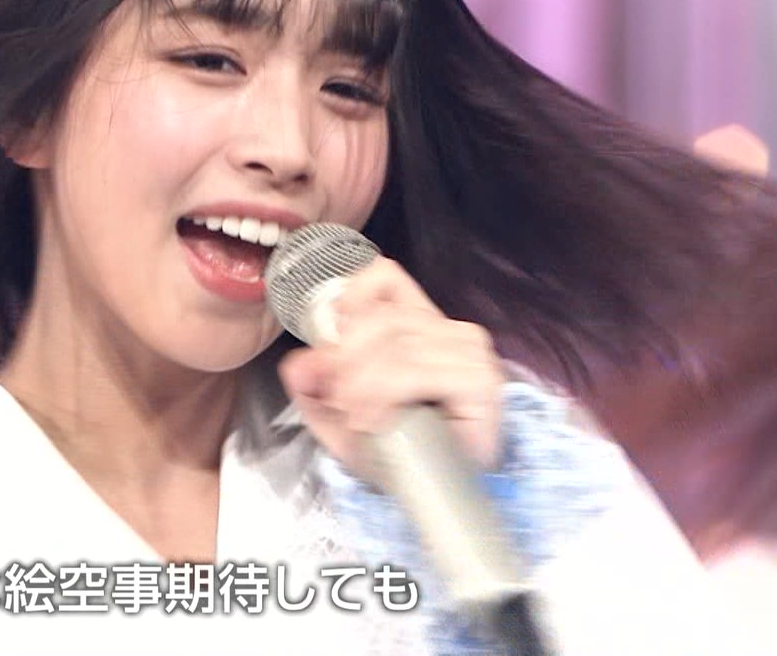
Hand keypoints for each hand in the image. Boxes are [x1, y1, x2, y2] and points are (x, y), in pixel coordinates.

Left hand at [276, 256, 505, 470]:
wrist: (444, 499)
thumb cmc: (401, 455)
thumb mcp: (341, 418)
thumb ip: (314, 387)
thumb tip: (296, 363)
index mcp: (419, 323)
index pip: (384, 277)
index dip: (348, 299)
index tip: (327, 340)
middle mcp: (450, 329)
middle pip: (380, 318)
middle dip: (343, 360)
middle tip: (335, 400)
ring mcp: (470, 353)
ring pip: (394, 344)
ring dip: (360, 385)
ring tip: (356, 419)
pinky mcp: (480, 381)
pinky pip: (414, 371)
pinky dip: (384, 396)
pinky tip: (376, 421)